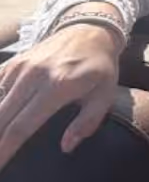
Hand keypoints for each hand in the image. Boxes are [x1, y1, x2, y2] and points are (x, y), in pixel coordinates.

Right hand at [0, 24, 120, 171]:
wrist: (90, 30)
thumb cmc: (99, 67)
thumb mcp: (105, 93)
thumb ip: (88, 121)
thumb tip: (66, 147)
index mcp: (58, 86)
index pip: (21, 126)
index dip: (5, 151)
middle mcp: (34, 76)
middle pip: (1, 118)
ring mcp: (20, 67)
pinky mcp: (13, 62)